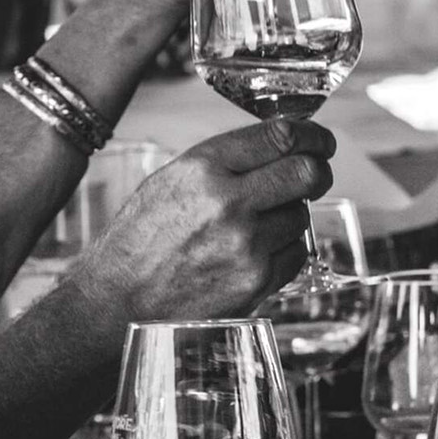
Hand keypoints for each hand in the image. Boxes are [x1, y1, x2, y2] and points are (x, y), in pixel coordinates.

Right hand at [67, 119, 336, 323]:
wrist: (116, 302)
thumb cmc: (141, 239)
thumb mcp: (170, 181)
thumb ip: (224, 163)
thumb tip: (282, 146)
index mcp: (202, 168)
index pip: (281, 136)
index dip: (312, 136)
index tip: (320, 142)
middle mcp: (227, 202)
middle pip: (307, 173)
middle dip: (318, 173)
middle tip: (315, 177)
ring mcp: (246, 244)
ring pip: (301, 216)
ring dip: (290, 216)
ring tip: (255, 227)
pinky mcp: (257, 281)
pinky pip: (296, 254)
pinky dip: (285, 251)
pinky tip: (255, 254)